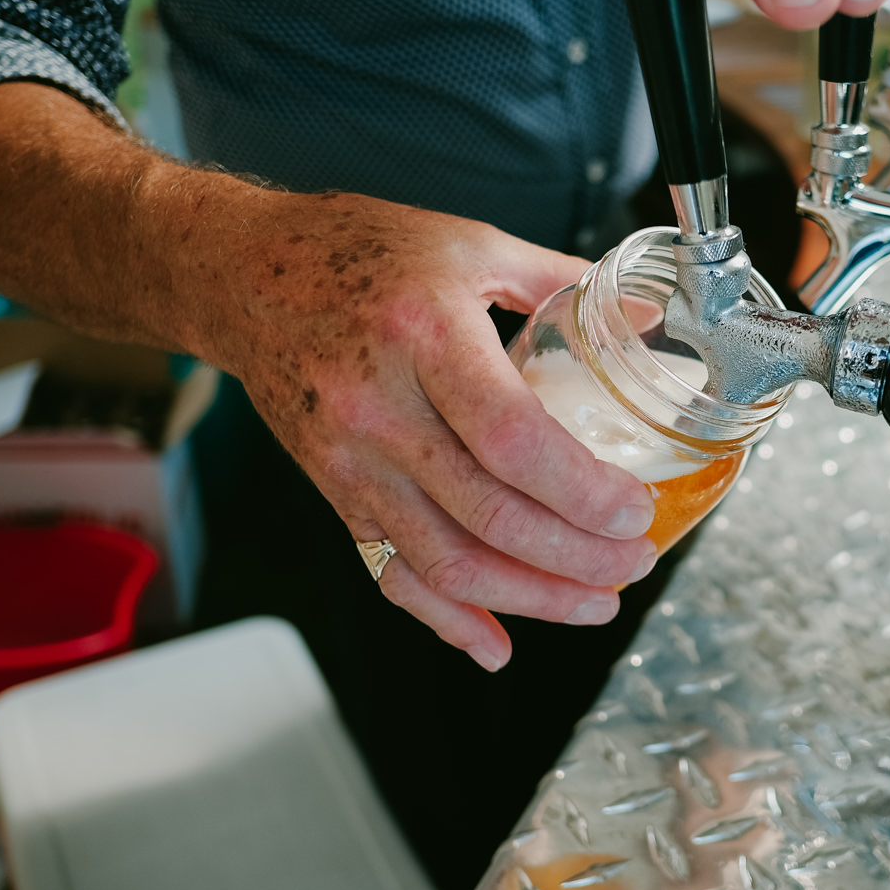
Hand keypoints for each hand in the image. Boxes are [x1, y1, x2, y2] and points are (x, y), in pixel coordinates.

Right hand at [197, 191, 660, 671]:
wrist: (242, 274)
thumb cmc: (358, 250)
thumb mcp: (469, 243)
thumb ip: (560, 281)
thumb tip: (648, 323)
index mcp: (425, 335)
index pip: (512, 440)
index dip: (583, 492)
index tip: (636, 511)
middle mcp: (380, 409)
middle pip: (489, 517)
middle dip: (577, 559)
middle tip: (635, 562)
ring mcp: (351, 461)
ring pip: (447, 563)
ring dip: (531, 599)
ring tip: (596, 603)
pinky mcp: (335, 492)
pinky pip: (392, 574)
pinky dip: (447, 621)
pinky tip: (497, 646)